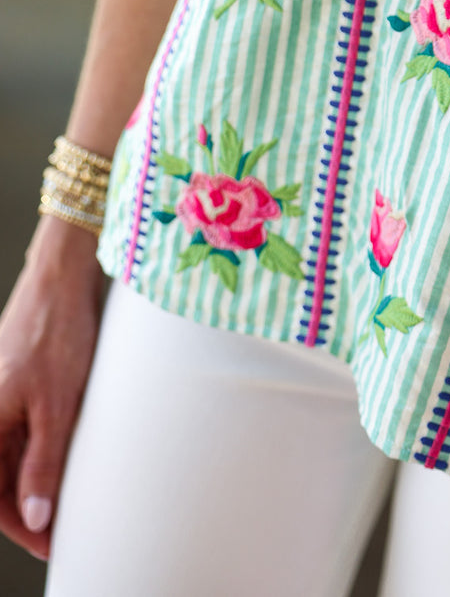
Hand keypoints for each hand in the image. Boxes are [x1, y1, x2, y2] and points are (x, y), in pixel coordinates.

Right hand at [0, 217, 106, 558]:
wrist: (64, 278)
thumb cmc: (56, 333)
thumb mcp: (56, 405)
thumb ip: (43, 462)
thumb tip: (35, 516)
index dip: (19, 526)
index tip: (49, 544)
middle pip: (1, 479)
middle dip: (29, 508)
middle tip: (62, 529)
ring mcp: (4, 399)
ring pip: (14, 457)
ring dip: (37, 481)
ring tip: (69, 500)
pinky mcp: (21, 386)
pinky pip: (26, 432)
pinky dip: (43, 452)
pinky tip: (68, 461)